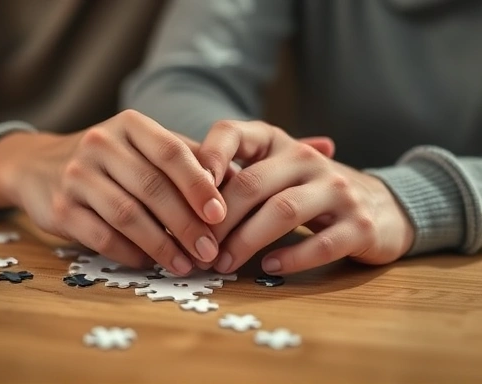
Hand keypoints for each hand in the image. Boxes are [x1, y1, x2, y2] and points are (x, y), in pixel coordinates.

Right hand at [0, 110, 225, 274]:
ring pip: (128, 215)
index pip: (171, 152)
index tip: (220, 215)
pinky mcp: (60, 208)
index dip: (198, 185)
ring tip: (186, 264)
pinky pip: (102, 236)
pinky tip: (150, 262)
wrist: (40, 165)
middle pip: (152, 187)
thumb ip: (188, 159)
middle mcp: (100, 144)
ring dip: (162, 245)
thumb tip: (233, 182)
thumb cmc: (112, 159)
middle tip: (209, 250)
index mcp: (130, 125)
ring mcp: (76, 175)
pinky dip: (130, 253)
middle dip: (186, 224)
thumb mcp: (146, 146)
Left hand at [197, 120, 414, 274]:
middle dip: (219, 219)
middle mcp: (308, 159)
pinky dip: (290, 258)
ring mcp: (338, 190)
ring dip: (246, 242)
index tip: (183, 191)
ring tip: (223, 263)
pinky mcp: (359, 225)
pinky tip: (268, 267)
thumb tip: (181, 204)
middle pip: (253, 183)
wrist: (382, 205)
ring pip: (283, 212)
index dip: (207, 157)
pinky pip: (320, 243)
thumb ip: (237, 181)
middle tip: (198, 248)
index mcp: (279, 143)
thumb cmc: (310, 191)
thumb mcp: (276, 174)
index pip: (234, 132)